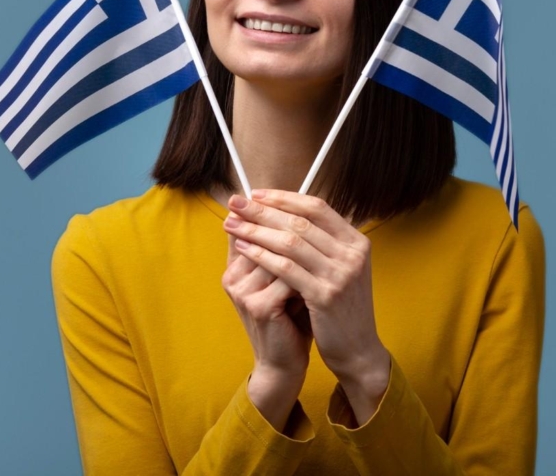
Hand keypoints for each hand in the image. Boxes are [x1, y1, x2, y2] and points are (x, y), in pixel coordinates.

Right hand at [222, 213, 312, 430]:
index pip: (250, 225)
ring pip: (278, 253)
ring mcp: (243, 291)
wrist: (284, 363)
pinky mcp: (258, 307)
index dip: (267, 207)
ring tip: (322, 244)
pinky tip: (320, 270)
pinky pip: (287, 276)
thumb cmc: (288, 318)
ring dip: (301, 247)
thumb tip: (302, 214)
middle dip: (285, 218)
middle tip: (314, 209)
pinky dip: (306, 272)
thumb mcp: (284, 281)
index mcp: (235, 267)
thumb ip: (285, 253)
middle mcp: (233, 276)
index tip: (289, 192)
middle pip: (261, 233)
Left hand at [224, 190, 390, 423]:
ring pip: (290, 242)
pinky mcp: (326, 296)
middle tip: (236, 203)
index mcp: (356, 242)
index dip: (284, 198)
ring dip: (256, 230)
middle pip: (300, 221)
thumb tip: (280, 213)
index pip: (317, 207)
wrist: (358, 349)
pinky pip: (286, 268)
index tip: (257, 194)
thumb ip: (319, 243)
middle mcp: (352, 254)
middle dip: (263, 210)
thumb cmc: (341, 307)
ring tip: (232, 224)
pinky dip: (261, 255)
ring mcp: (341, 274)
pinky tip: (243, 249)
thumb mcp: (339, 269)